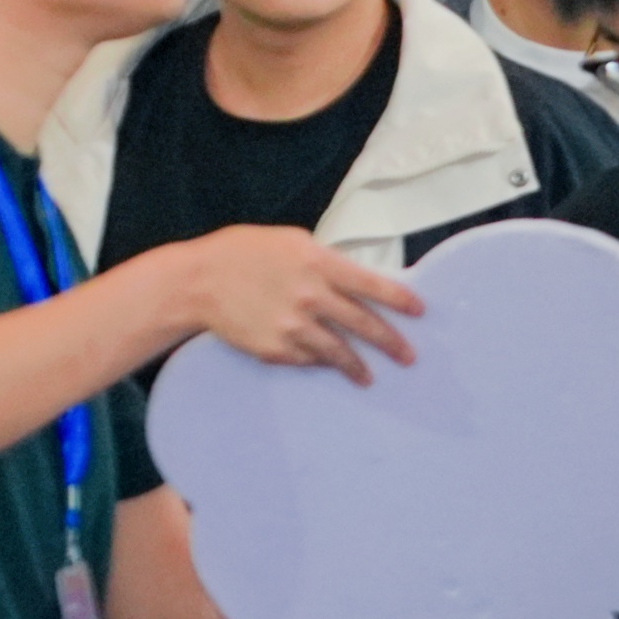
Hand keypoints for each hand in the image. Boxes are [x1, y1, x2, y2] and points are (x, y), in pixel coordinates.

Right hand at [180, 224, 423, 381]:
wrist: (198, 281)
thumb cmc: (245, 253)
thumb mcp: (291, 242)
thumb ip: (325, 261)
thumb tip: (355, 282)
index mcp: (318, 263)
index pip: (372, 285)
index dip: (400, 300)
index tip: (420, 312)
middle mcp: (310, 296)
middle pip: (363, 324)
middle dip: (391, 343)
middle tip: (409, 356)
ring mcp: (293, 327)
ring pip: (338, 352)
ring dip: (358, 366)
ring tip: (370, 376)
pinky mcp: (275, 349)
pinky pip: (308, 360)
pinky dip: (321, 363)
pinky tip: (329, 367)